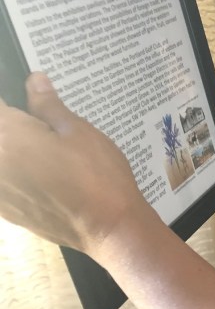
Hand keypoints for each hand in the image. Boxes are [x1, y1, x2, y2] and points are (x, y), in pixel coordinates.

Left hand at [0, 72, 147, 253]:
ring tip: (46, 154)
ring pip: (4, 160)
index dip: (11, 100)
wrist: (110, 228)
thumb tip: (34, 80)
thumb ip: (47, 105)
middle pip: (1, 133)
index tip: (25, 100)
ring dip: (17, 152)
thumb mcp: (78, 131)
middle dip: (15, 127)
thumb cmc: (99, 175)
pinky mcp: (5, 209)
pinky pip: (5, 183)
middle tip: (44, 130)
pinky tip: (42, 175)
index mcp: (7, 134)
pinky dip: (16, 174)